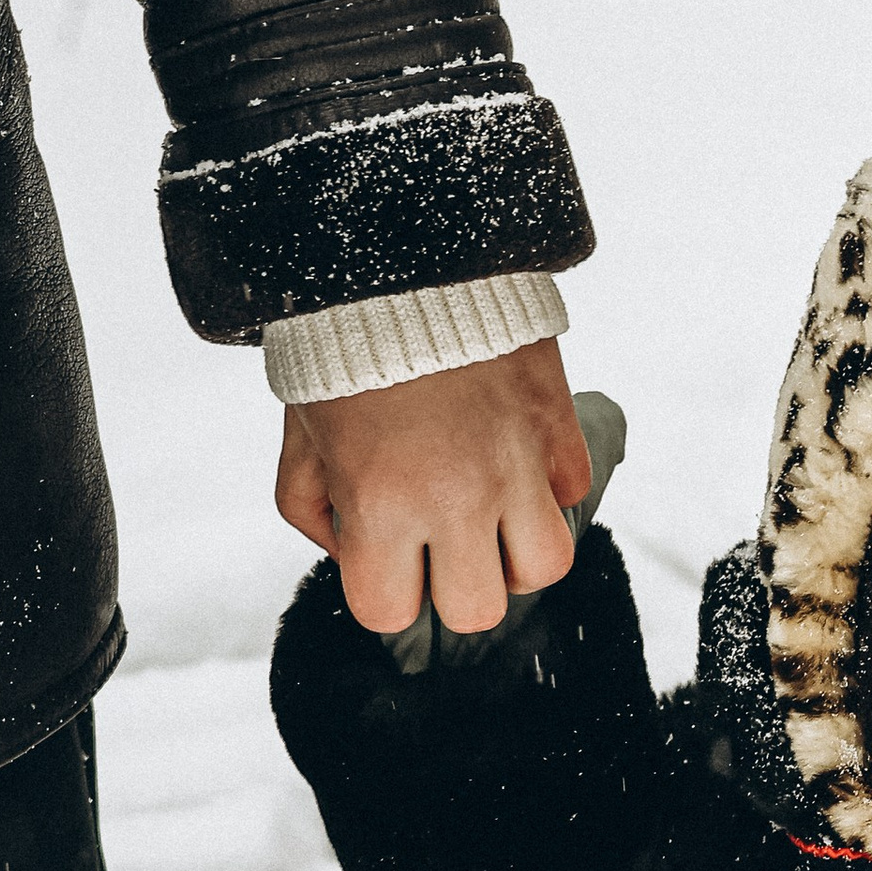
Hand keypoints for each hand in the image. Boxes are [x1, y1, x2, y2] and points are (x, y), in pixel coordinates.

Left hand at [275, 338, 593, 635]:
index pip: (392, 614)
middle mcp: (457, 498)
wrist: (403, 256)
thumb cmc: (340, 347)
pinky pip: (571, 491)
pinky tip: (514, 460)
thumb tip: (351, 553)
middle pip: (478, 610)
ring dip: (516, 552)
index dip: (385, 592)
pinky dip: (547, 487)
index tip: (383, 562)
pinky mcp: (556, 426)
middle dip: (454, 584)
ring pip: (544, 566)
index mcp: (382, 506)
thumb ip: (311, 510)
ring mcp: (517, 466)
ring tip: (490, 518)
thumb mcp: (299, 438)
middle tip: (439, 545)